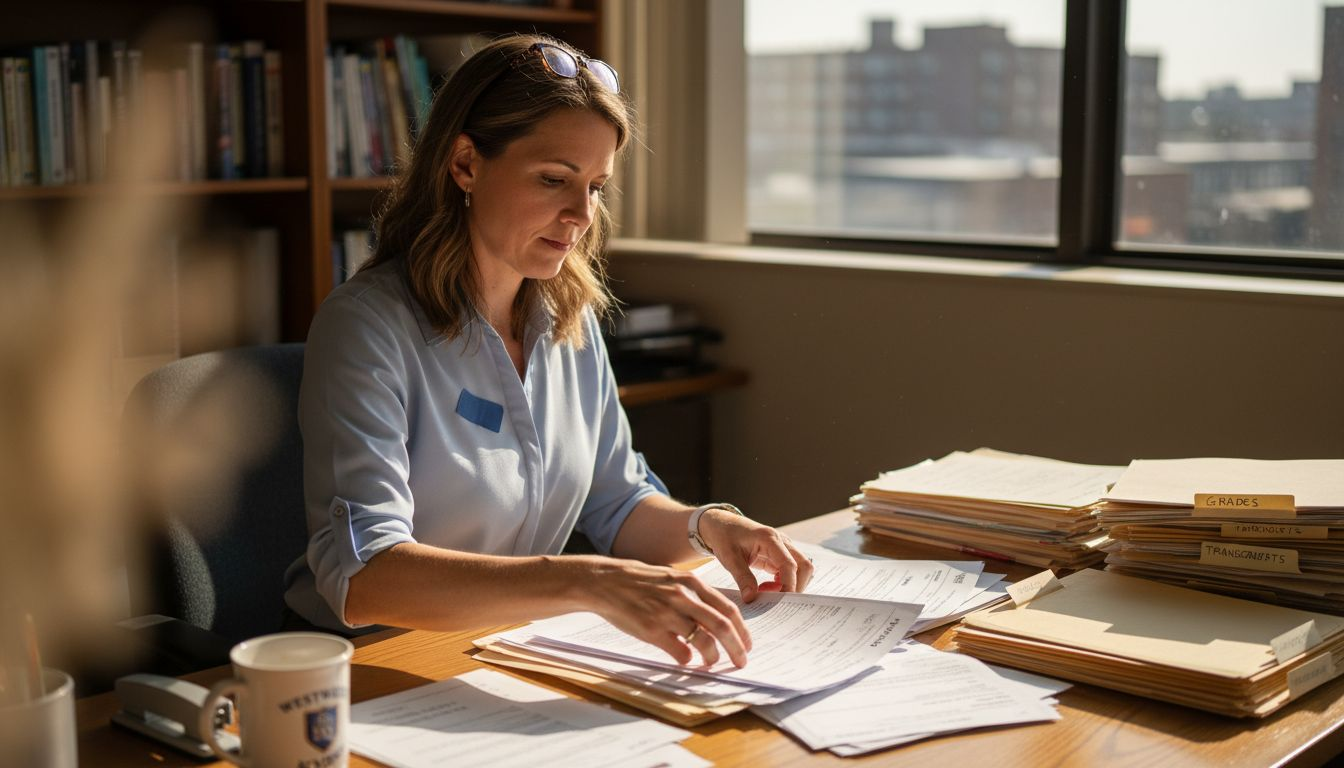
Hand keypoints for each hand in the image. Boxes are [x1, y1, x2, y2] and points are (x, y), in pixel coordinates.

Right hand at [573, 555, 751, 667]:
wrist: (607, 582)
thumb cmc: (640, 582)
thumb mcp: (672, 578)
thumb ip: (693, 595)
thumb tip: (715, 618)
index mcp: (691, 583)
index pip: (728, 609)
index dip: (742, 630)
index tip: (747, 643)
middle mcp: (683, 597)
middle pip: (722, 626)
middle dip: (737, 648)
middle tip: (742, 660)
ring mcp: (667, 613)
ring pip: (703, 641)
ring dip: (713, 656)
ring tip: (713, 662)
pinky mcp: (652, 630)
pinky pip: (679, 652)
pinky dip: (687, 660)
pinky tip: (686, 661)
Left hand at [698, 509, 814, 602]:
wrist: (722, 524)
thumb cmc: (725, 537)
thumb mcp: (729, 558)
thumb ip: (742, 578)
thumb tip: (751, 598)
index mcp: (770, 538)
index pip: (789, 564)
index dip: (789, 585)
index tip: (780, 601)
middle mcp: (781, 541)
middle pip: (803, 566)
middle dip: (795, 586)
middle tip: (775, 599)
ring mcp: (783, 547)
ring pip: (800, 569)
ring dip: (789, 584)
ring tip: (766, 591)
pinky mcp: (779, 555)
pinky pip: (789, 571)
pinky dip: (783, 582)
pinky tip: (766, 587)